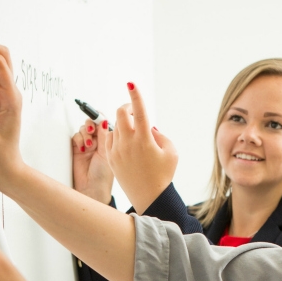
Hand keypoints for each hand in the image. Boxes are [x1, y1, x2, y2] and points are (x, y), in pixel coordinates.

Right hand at [71, 119, 114, 203]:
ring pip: (83, 129)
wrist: (92, 188)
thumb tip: (103, 120)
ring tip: (89, 145)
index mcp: (108, 141)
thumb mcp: (106, 153)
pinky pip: (75, 137)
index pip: (103, 124)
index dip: (100, 119)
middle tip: (91, 131)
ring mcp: (87, 145)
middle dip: (91, 124)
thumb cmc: (103, 175)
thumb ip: (104, 136)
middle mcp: (98, 141)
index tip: (98, 118)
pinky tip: (83, 149)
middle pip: (92, 124)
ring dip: (85, 134)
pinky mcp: (77, 149)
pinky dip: (78, 139)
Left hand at [108, 84, 177, 213]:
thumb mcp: (171, 151)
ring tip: (136, 136)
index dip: (135, 94)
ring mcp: (117, 150)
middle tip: (136, 115)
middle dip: (128, 108)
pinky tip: (126, 143)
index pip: (139, 111)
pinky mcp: (111, 158)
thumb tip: (147, 127)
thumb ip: (159, 134)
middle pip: (120, 113)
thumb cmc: (163, 174)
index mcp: (144, 139)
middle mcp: (128, 143)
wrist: (150, 197)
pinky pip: (110, 138)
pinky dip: (118, 135)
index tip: (130, 83)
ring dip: (124, 123)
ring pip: (115, 125)